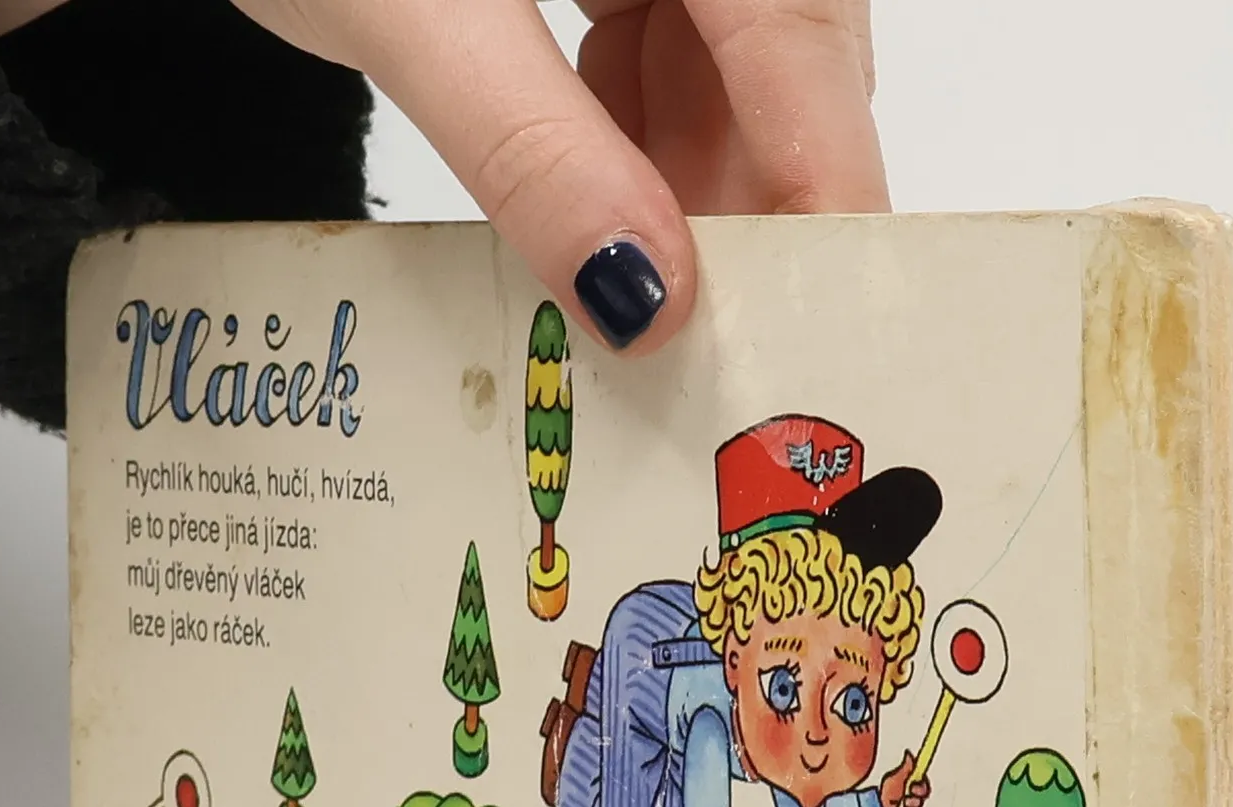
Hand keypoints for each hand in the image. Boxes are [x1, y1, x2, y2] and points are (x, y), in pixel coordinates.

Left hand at [231, 1, 885, 350]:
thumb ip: (532, 149)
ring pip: (728, 69)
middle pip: (784, 57)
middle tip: (706, 347)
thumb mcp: (411, 11)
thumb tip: (640, 300)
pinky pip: (665, 54)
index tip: (813, 318)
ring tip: (630, 304)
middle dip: (744, 204)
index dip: (821, 182)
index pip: (802, 27)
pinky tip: (584, 216)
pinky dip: (630, 145)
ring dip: (682, 191)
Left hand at [879, 750, 929, 806]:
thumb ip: (905, 769)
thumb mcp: (893, 780)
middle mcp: (909, 801)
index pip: (923, 788)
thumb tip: (909, 754)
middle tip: (905, 802)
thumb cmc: (880, 795)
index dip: (921, 789)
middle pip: (920, 802)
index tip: (913, 788)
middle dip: (913, 802)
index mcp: (909, 789)